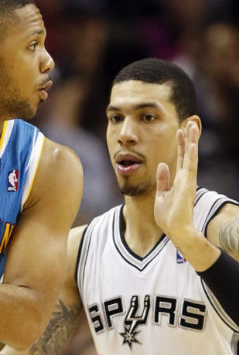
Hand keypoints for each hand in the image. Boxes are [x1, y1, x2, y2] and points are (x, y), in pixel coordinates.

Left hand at [154, 121, 198, 239]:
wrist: (175, 230)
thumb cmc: (169, 217)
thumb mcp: (161, 195)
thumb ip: (162, 180)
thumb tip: (162, 165)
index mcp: (178, 181)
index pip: (180, 159)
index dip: (180, 145)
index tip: (179, 131)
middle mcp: (185, 178)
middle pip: (187, 154)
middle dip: (188, 139)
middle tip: (189, 123)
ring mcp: (188, 181)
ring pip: (191, 156)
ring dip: (192, 141)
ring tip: (192, 126)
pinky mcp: (188, 185)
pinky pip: (190, 167)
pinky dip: (191, 155)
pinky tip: (192, 144)